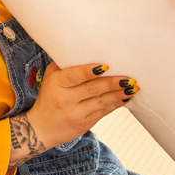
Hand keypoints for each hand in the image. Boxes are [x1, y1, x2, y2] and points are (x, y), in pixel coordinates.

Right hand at [8, 63, 138, 165]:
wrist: (40, 128)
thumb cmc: (50, 95)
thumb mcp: (51, 77)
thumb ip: (66, 63)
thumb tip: (88, 45)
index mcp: (55, 83)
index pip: (74, 76)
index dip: (89, 71)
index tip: (106, 66)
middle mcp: (64, 99)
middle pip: (92, 89)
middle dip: (113, 83)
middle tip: (129, 77)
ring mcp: (74, 113)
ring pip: (101, 101)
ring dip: (119, 94)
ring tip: (133, 86)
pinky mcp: (83, 124)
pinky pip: (103, 112)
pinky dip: (116, 104)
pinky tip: (126, 97)